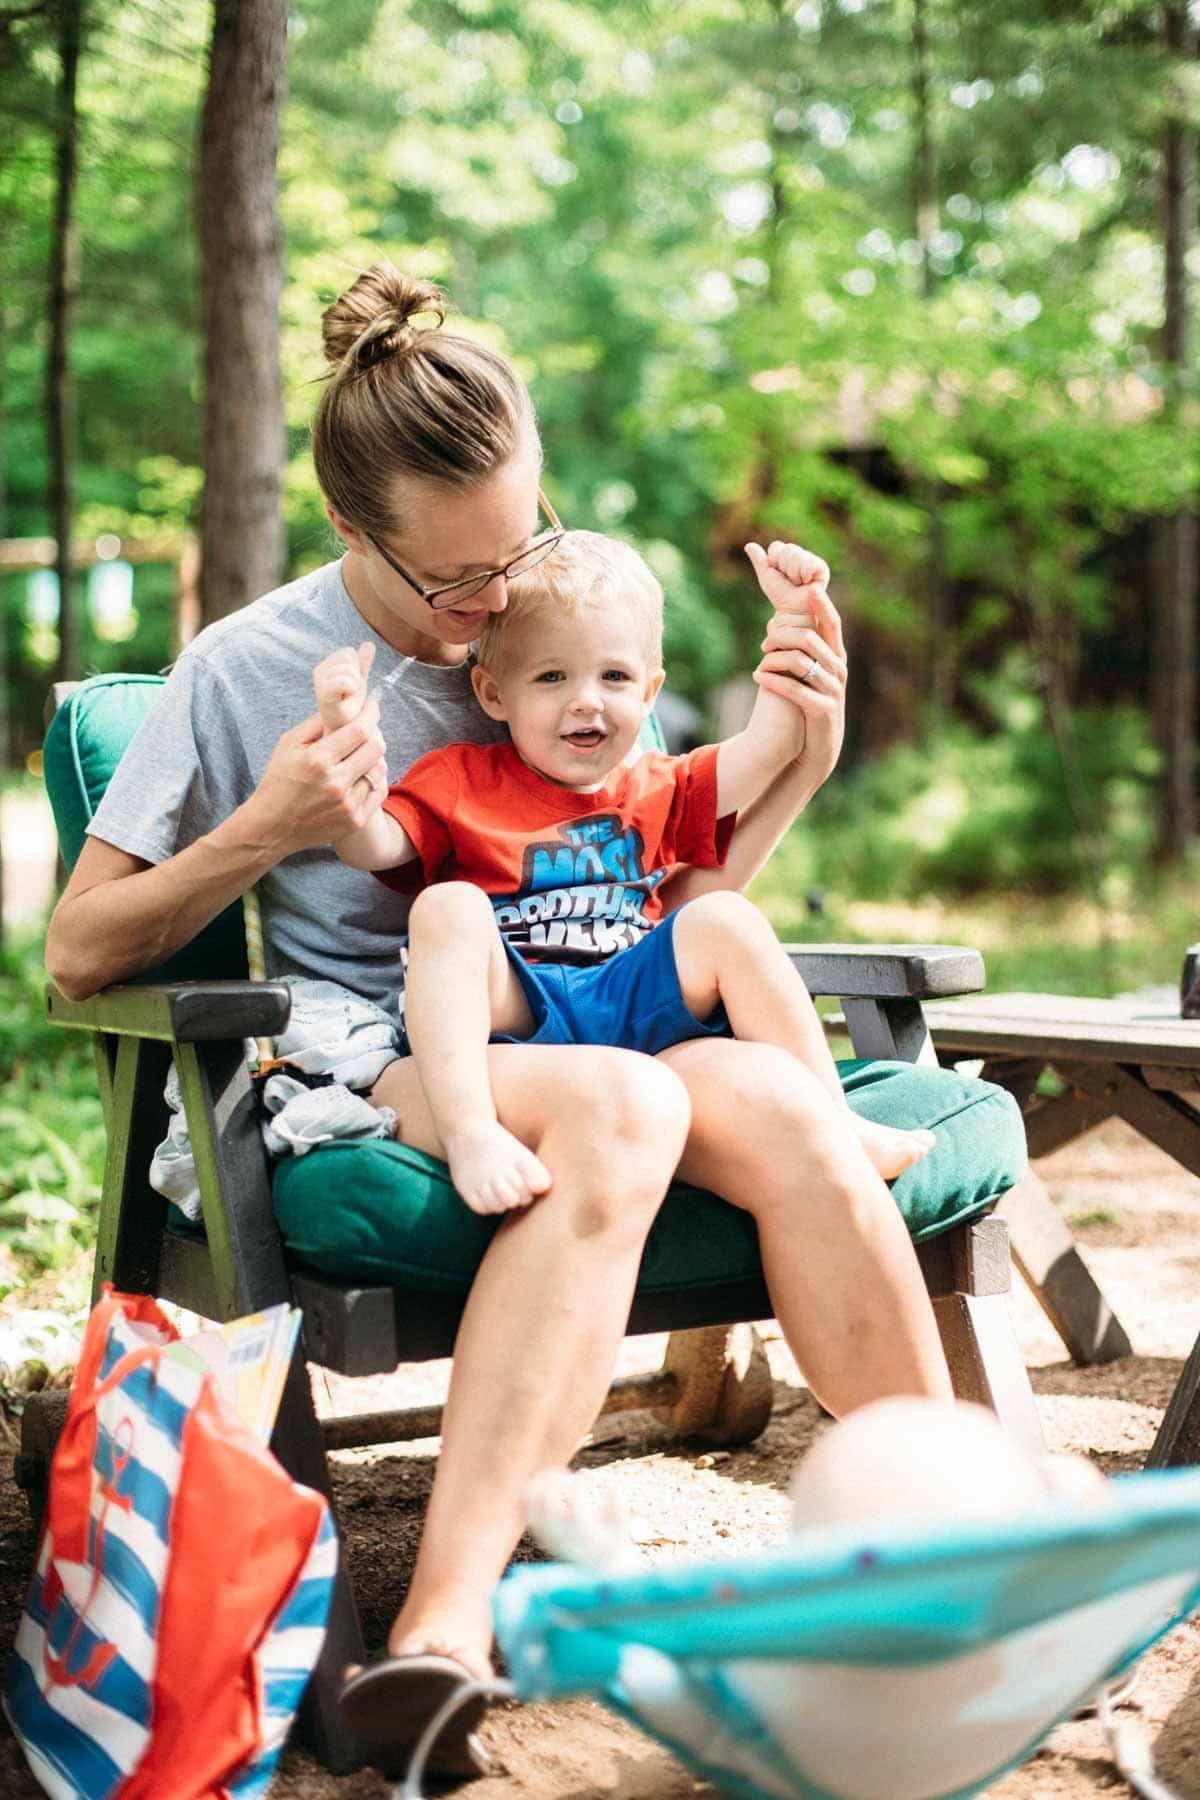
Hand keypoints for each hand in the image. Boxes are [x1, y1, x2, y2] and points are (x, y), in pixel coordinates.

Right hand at [244, 698, 389, 856]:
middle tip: (368, 731)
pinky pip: (379, 792)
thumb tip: (343, 708)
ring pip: (379, 770)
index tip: (372, 706)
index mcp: (318, 760)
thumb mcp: (288, 745)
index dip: (370, 714)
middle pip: (376, 748)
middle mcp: (336, 782)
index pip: (359, 730)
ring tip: (363, 754)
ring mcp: (347, 804)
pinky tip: (364, 775)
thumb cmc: (278, 782)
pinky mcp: (354, 820)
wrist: (271, 827)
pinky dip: (375, 780)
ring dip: (375, 758)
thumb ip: (316, 724)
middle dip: (375, 734)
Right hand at [313, 640, 374, 732]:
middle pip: (348, 657)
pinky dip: (352, 688)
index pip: (348, 653)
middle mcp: (319, 675)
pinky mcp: (325, 700)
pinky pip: (345, 681)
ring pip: (349, 668)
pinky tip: (349, 701)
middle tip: (351, 695)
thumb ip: (362, 664)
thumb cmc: (351, 709)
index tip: (353, 685)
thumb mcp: (358, 683)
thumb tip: (369, 644)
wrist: (346, 734)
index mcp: (325, 670)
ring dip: (356, 685)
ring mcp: (320, 686)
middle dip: (356, 675)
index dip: (357, 667)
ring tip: (349, 701)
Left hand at [744, 540, 846, 782]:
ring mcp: (833, 690)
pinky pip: (795, 689)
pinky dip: (773, 680)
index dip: (822, 604)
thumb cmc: (809, 705)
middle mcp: (838, 670)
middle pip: (809, 638)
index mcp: (836, 657)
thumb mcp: (809, 675)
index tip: (809, 589)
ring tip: (760, 663)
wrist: (817, 748)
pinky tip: (757, 676)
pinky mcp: (822, 710)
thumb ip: (801, 650)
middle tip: (764, 643)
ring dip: (774, 659)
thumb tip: (775, 622)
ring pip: (800, 661)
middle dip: (782, 636)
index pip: (832, 623)